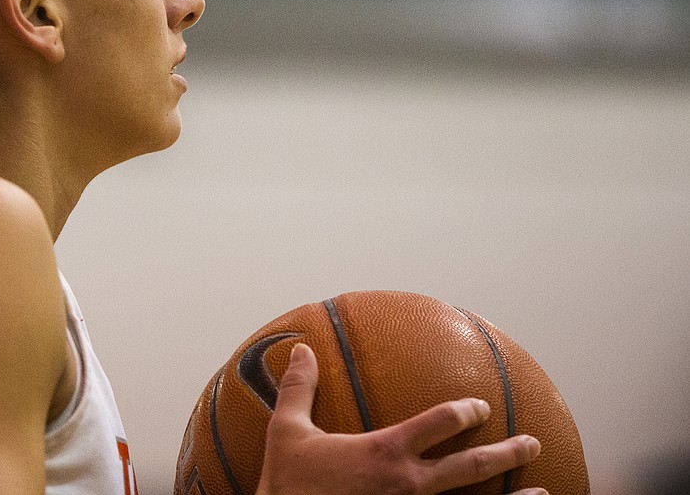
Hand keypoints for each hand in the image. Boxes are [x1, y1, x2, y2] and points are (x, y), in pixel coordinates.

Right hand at [256, 343, 546, 494]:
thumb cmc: (287, 485)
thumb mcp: (287, 432)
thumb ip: (299, 389)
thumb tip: (300, 350)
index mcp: (385, 451)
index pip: (439, 422)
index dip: (465, 412)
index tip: (479, 408)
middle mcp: (408, 484)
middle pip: (470, 466)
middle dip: (506, 452)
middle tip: (531, 443)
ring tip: (544, 493)